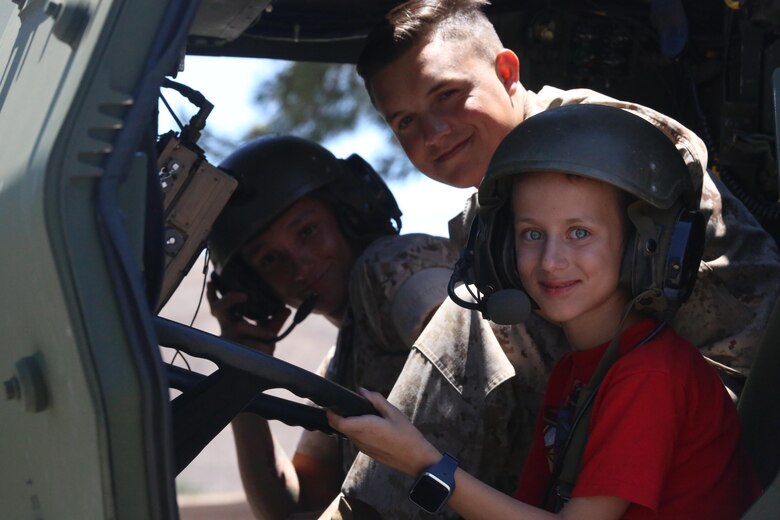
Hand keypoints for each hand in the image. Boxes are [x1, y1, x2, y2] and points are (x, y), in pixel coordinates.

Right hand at [206, 281, 290, 354]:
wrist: (254, 371)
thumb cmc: (257, 347)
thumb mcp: (266, 331)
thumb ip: (275, 320)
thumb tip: (286, 309)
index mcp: (230, 321)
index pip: (218, 304)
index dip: (212, 292)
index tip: (212, 280)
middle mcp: (226, 328)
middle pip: (218, 308)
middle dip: (230, 299)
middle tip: (244, 295)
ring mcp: (227, 340)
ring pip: (240, 327)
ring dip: (258, 330)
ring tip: (271, 337)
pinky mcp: (233, 352)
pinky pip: (248, 345)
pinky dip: (261, 346)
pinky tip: (269, 347)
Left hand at [326, 388, 440, 476]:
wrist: (414, 458)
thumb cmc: (405, 434)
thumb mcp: (393, 412)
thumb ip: (375, 400)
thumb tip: (362, 391)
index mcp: (364, 427)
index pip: (338, 422)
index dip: (331, 413)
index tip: (332, 403)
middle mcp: (359, 439)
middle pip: (340, 428)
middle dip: (338, 417)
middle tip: (346, 404)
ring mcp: (362, 448)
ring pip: (348, 434)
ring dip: (349, 424)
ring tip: (361, 413)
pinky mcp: (367, 452)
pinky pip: (356, 439)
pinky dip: (357, 431)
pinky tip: (369, 425)